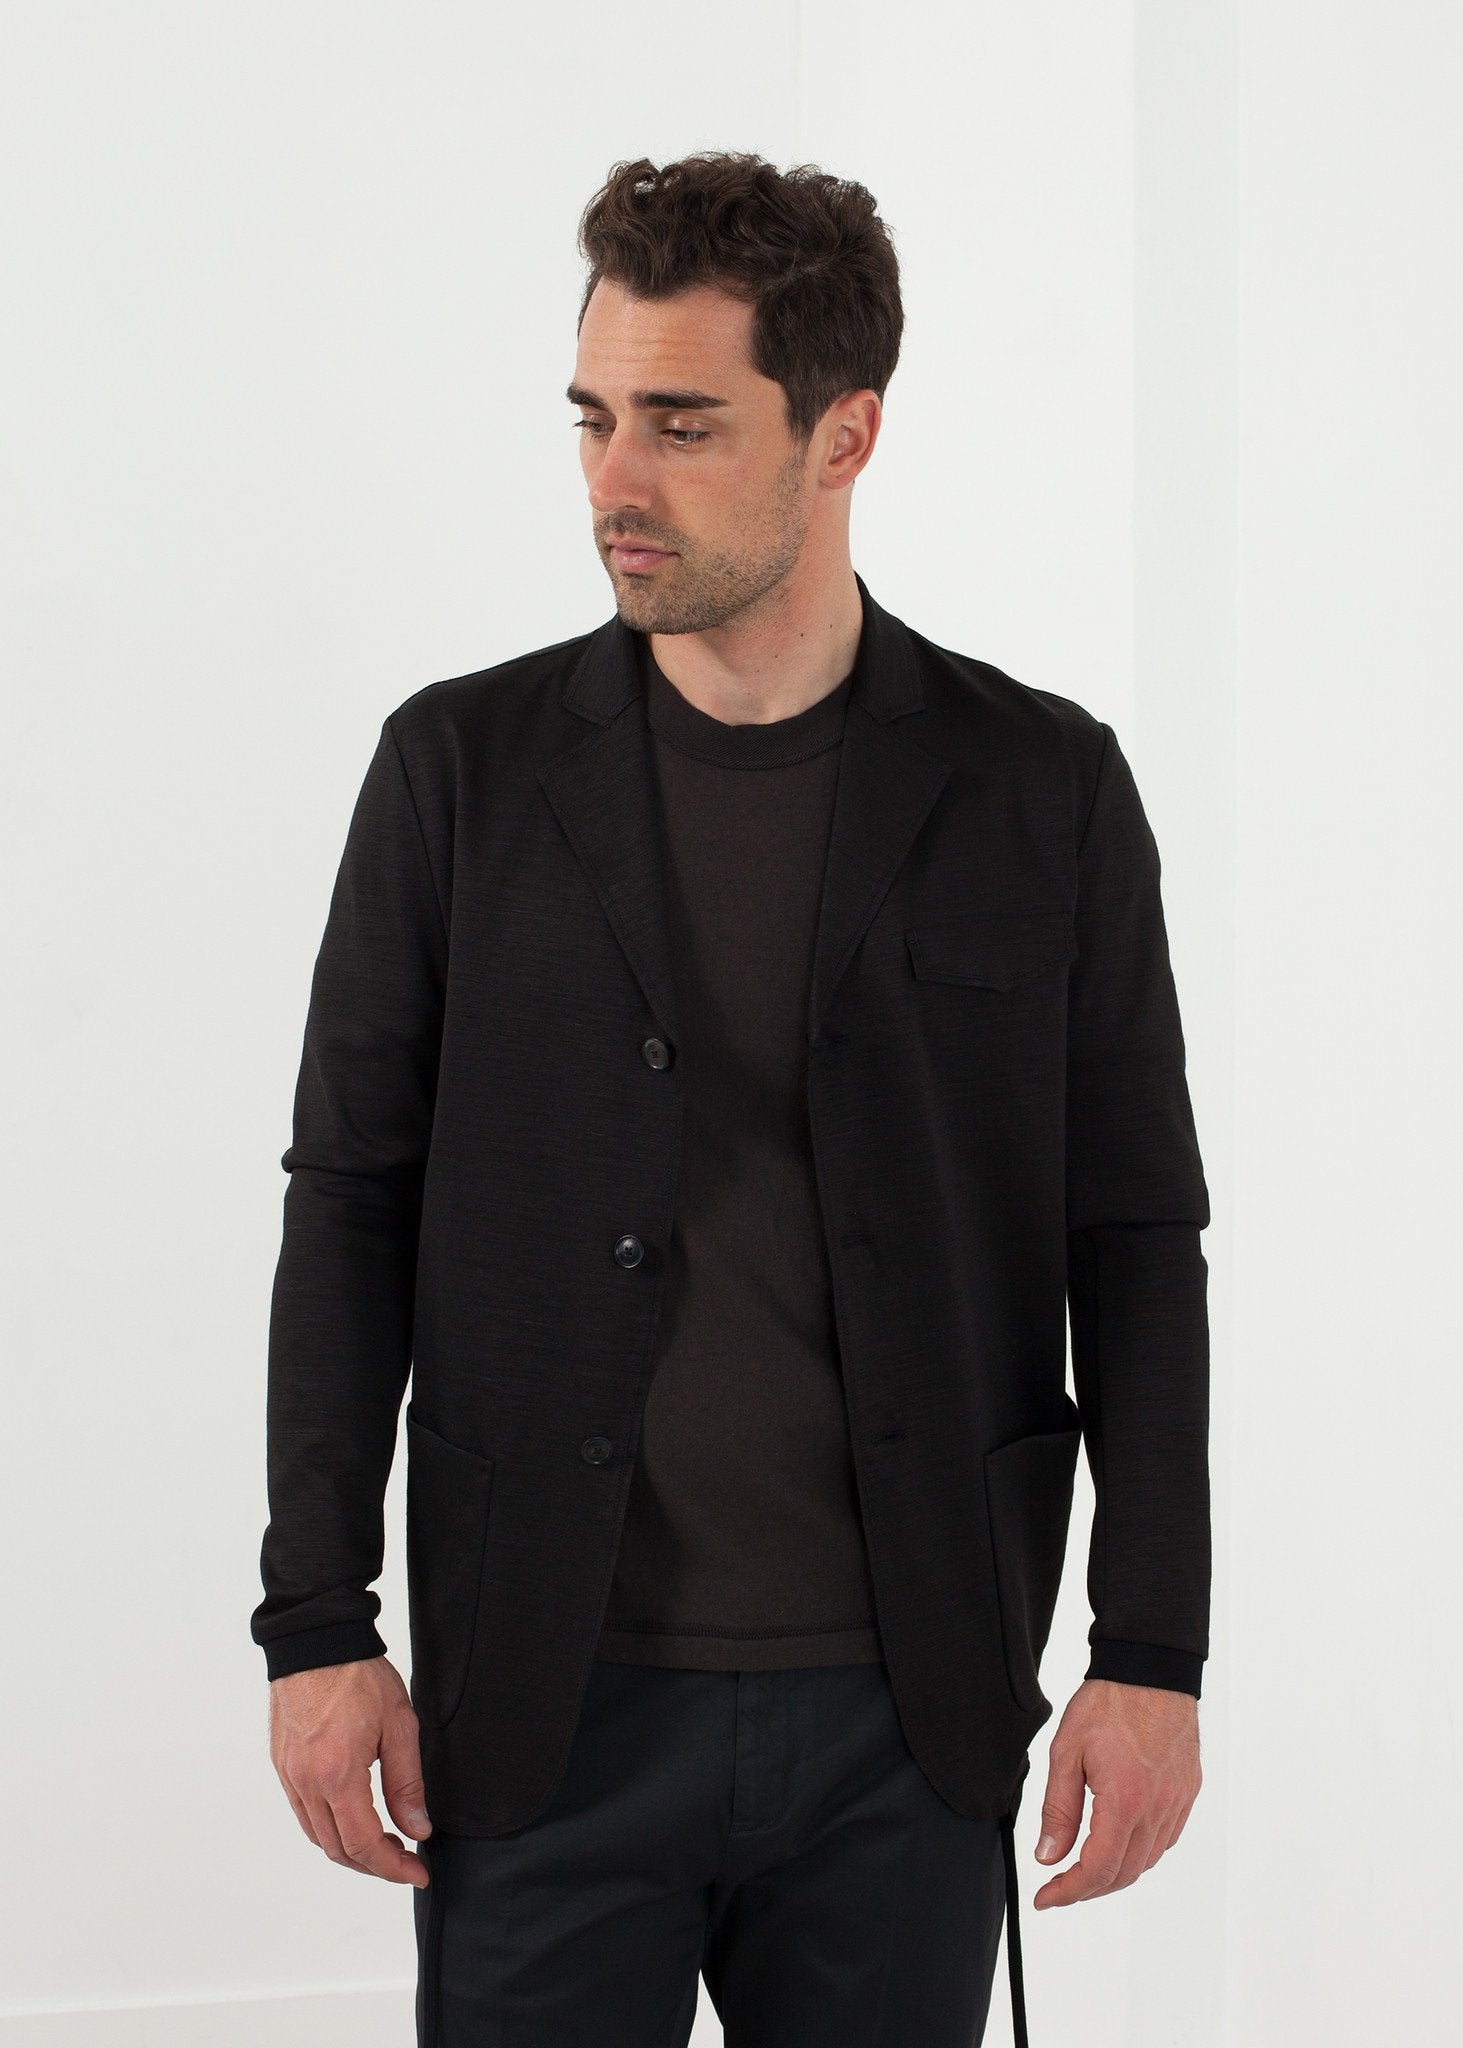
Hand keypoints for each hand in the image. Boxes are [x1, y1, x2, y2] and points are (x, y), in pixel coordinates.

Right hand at [268, 1656, 432, 1887]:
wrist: (316, 1640)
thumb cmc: (359, 1674)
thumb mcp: (399, 1724)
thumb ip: (407, 1783)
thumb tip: (417, 1829)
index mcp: (337, 1774)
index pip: (364, 1844)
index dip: (393, 1868)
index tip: (418, 1872)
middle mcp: (306, 1782)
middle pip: (338, 1850)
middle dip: (374, 1865)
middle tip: (406, 1860)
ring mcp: (288, 1775)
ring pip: (317, 1837)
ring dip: (350, 1850)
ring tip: (384, 1841)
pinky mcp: (282, 1765)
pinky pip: (303, 1813)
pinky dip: (329, 1828)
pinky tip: (353, 1817)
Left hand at [1031, 1678, 1200, 1908]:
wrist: (1151, 1669)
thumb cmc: (1109, 1702)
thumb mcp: (1066, 1751)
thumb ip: (1058, 1809)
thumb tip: (1049, 1855)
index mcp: (1125, 1800)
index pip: (1098, 1869)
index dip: (1069, 1892)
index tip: (1047, 1898)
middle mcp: (1157, 1809)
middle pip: (1124, 1874)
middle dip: (1088, 1889)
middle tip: (1059, 1887)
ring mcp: (1177, 1802)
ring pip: (1146, 1861)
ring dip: (1114, 1873)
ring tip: (1084, 1867)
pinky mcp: (1187, 1793)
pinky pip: (1165, 1839)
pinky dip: (1139, 1852)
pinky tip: (1120, 1841)